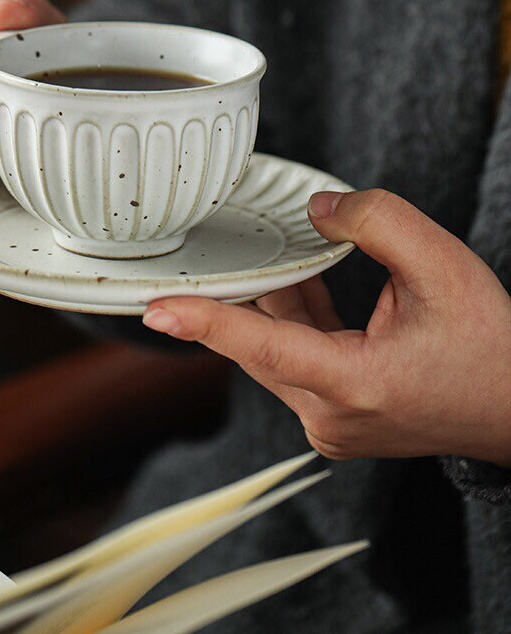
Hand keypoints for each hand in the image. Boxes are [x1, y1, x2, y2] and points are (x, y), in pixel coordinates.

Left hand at [142, 189, 510, 466]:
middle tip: (205, 254)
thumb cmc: (491, 346)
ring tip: (262, 257)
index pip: (264, 346)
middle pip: (261, 343)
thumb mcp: (442, 265)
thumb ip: (377, 222)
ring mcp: (332, 422)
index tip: (157, 309)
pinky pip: (296, 361)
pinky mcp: (336, 417)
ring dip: (270, 303)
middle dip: (238, 293)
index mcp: (354, 385)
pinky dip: (294, 322)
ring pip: (276, 351)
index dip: (208, 321)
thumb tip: (317, 211)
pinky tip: (295, 281)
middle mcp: (331, 414)